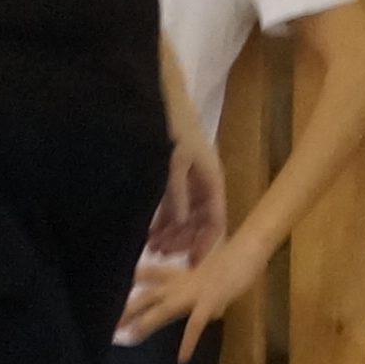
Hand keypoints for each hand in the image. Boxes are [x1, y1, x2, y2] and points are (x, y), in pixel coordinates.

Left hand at [115, 230, 268, 361]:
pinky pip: (194, 325)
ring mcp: (193, 293)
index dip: (131, 282)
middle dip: (128, 309)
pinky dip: (188, 342)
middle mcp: (180, 283)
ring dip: (145, 323)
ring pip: (162, 309)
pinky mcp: (209, 302)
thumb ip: (206, 295)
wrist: (246, 252)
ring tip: (130, 338)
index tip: (112, 290)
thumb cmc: (234, 261)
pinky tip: (182, 358)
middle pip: (147, 295)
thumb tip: (210, 312)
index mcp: (180, 275)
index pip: (149, 274)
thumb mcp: (213, 278)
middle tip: (110, 324)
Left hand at [149, 130, 226, 264]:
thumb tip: (178, 225)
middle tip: (161, 255)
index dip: (205, 244)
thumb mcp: (173, 162)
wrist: (162, 99)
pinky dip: (162, 219)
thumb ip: (176, 194)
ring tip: (152, 246)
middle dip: (182, 240)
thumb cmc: (173, 128)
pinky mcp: (174, 176)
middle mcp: (204, 185)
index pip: (215, 222)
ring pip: (184, 216)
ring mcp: (190, 181)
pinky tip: (149, 230)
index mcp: (212, 182)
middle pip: (199, 222)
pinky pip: (172, 204)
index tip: (192, 264)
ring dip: (171, 232)